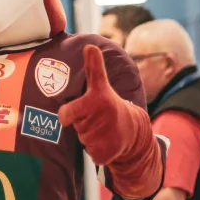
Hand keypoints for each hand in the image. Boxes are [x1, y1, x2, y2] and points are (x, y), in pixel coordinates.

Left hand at [59, 45, 146, 166]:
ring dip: (88, 136)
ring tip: (102, 129)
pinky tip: (106, 142)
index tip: (67, 115)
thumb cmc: (108, 105)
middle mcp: (103, 117)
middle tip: (95, 119)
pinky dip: (96, 150)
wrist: (133, 130)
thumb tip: (90, 46)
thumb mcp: (101, 86)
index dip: (66, 114)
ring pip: (82, 139)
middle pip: (75, 126)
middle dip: (82, 123)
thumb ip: (93, 68)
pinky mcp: (106, 153)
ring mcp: (105, 136)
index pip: (67, 112)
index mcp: (98, 100)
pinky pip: (90, 153)